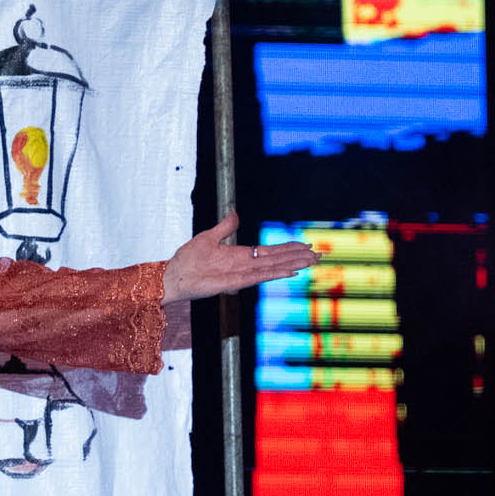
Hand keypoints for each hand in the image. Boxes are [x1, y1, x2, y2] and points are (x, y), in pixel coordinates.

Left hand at [161, 213, 316, 304]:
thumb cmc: (188, 258)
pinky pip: (258, 277)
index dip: (289, 248)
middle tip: (320, 255)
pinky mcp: (234, 282)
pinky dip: (275, 274)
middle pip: (278, 259)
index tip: (306, 246)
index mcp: (241, 255)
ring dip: (293, 264)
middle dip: (298, 257)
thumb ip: (225, 226)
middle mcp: (246, 265)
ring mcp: (242, 274)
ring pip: (273, 268)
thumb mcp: (209, 236)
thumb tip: (236, 213)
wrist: (174, 274)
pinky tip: (290, 272)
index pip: (271, 251)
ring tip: (312, 262)